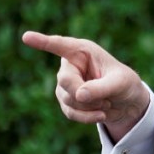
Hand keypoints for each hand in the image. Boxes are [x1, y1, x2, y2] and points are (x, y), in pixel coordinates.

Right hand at [22, 31, 149, 141]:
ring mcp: (65, 83)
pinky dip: (86, 117)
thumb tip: (79, 95)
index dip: (43, 42)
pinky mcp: (66, 100)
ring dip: (89, 106)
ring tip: (106, 103)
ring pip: (67, 99)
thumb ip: (101, 87)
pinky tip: (101, 114)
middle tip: (105, 100)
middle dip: (84, 94)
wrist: (127, 102)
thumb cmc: (126, 84)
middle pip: (65, 81)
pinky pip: (70, 112)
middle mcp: (70, 65)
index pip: (61, 45)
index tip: (26, 37)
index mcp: (83, 51)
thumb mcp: (121, 83)